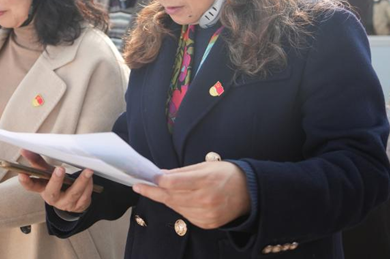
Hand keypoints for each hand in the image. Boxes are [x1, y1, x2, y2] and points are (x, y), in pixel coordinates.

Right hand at [19, 150, 93, 213]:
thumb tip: (24, 149)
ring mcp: (66, 204)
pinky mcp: (78, 206)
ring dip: (81, 182)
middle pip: (52, 191)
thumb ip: (37, 162)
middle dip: (56, 180)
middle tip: (59, 169)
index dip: (26, 182)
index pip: (32, 187)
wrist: (71, 201)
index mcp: (43, 189)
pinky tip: (91, 177)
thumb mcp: (47, 173)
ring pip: (73, 193)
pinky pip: (84, 197)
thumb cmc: (56, 183)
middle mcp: (53, 198)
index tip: (21, 174)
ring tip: (88, 171)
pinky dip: (88, 186)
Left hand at [132, 161, 250, 229]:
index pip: (173, 183)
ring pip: (176, 207)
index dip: (157, 180)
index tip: (147, 177)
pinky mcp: (207, 224)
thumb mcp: (205, 166)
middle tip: (139, 186)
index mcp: (205, 180)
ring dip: (165, 199)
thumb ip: (182, 172)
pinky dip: (179, 207)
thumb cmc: (225, 174)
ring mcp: (206, 214)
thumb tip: (160, 175)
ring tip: (156, 190)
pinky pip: (185, 215)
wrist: (249, 193)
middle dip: (153, 191)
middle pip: (170, 197)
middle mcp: (205, 199)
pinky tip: (176, 199)